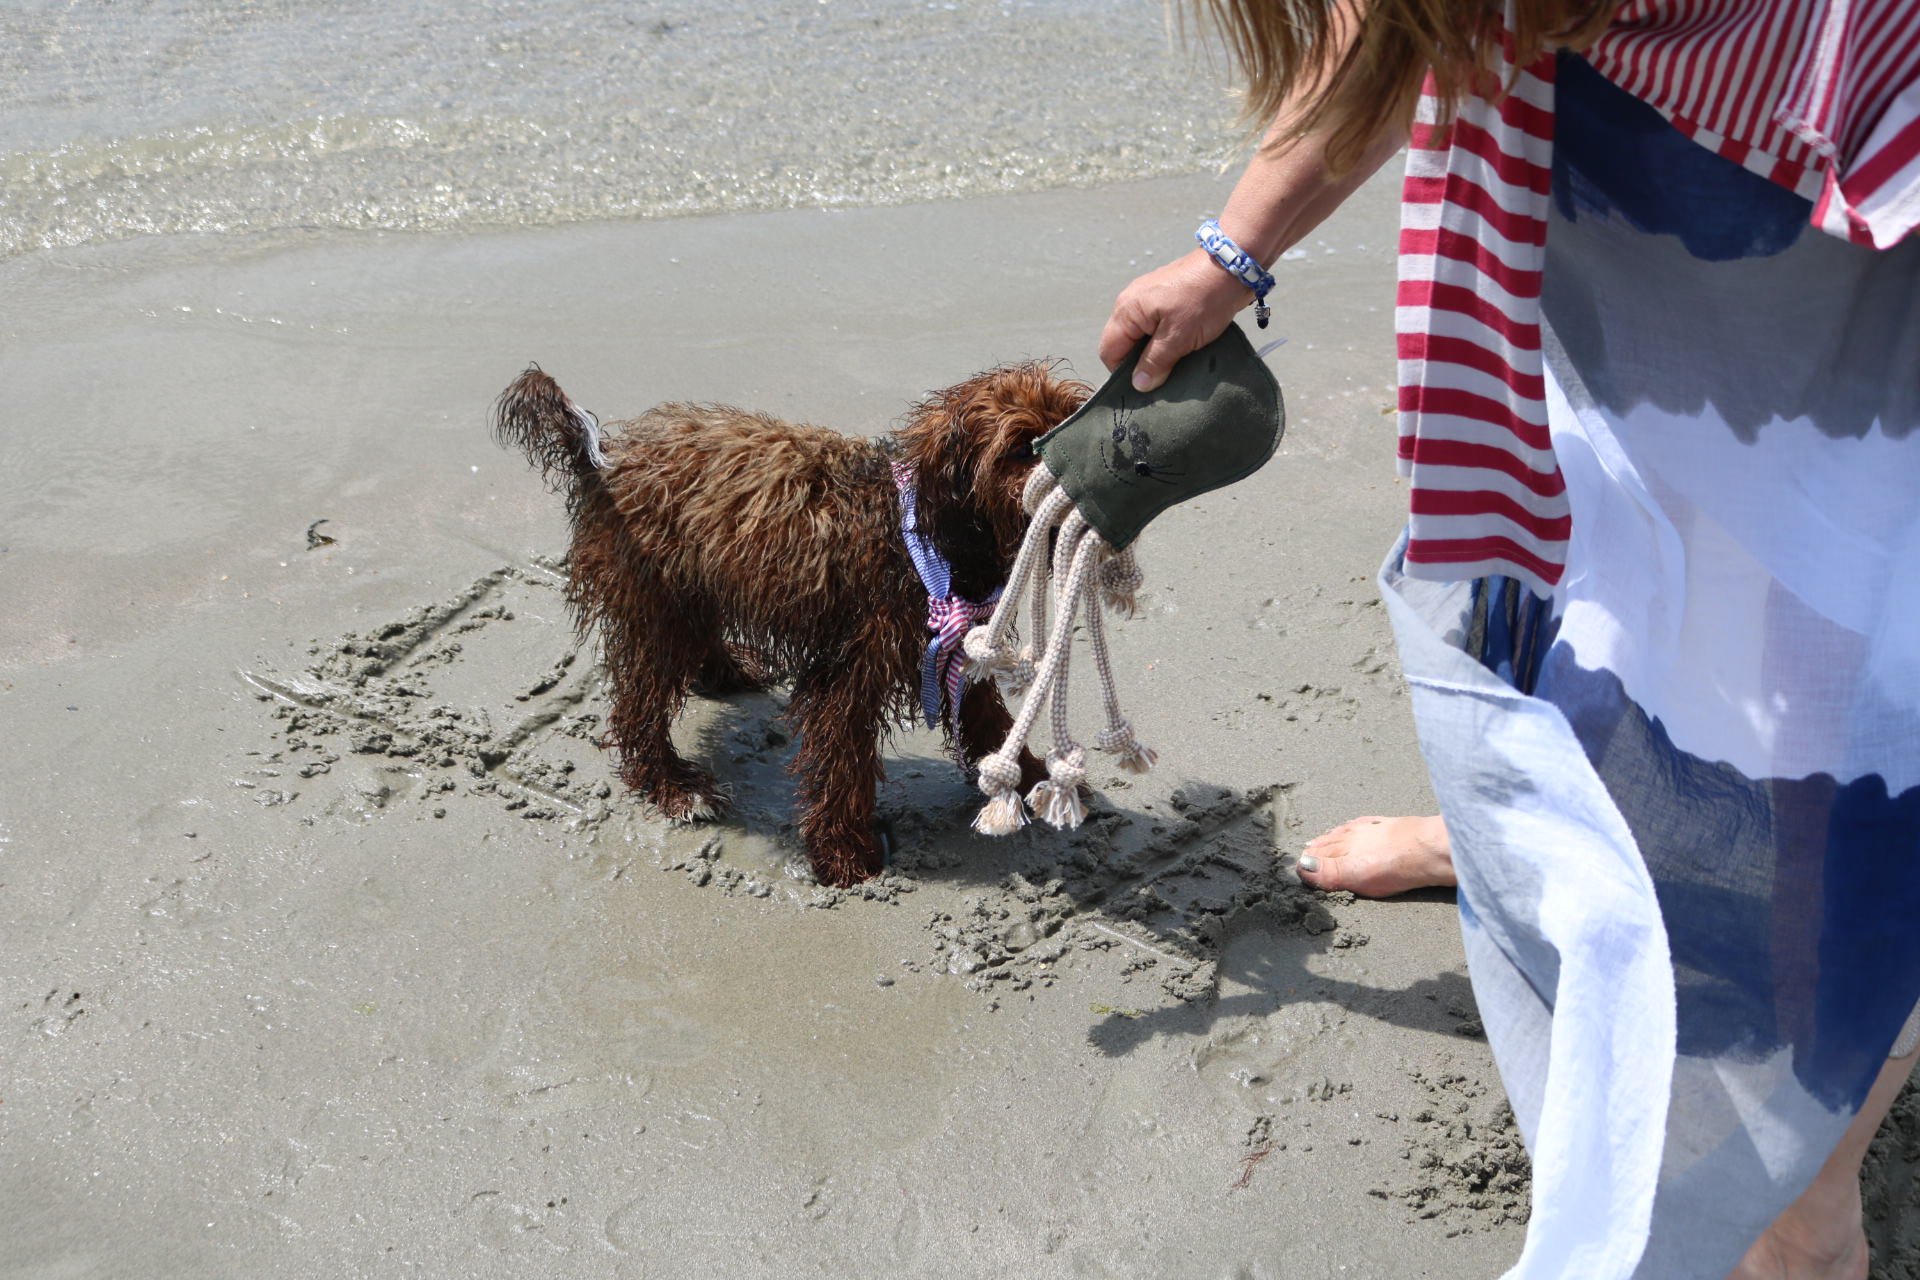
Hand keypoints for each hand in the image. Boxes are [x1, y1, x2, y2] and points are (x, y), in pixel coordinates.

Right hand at [1099, 250, 1253, 391]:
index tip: (1147, 384)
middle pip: (1123, 343)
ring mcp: (1147, 297)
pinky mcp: (1164, 296)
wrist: (1233, 265)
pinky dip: (1166, 337)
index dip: (1123, 373)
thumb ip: (1155, 362)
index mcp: (1126, 310)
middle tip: (1164, 374)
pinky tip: (1183, 343)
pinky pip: (1155, 324)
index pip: (1109, 351)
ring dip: (1156, 350)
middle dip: (1141, 362)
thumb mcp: (1178, 337)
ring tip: (1177, 358)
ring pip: (1141, 335)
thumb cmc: (1204, 299)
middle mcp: (1130, 301)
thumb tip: (1138, 385)